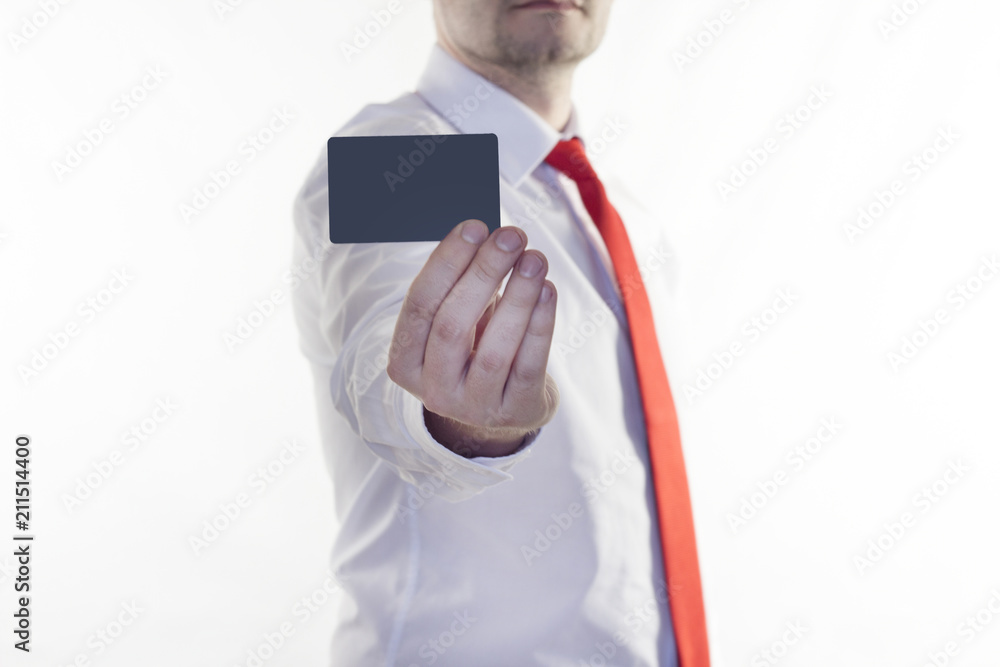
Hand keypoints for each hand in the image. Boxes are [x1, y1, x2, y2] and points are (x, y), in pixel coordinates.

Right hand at [386, 219, 559, 457]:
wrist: (506, 405)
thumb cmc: (476, 348)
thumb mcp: (457, 320)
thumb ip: (460, 283)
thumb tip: (485, 232)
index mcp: (405, 362)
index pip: (419, 306)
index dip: (446, 263)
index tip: (475, 226)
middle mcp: (433, 390)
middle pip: (452, 326)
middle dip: (484, 273)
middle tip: (511, 236)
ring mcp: (474, 408)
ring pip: (493, 350)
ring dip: (517, 297)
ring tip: (535, 259)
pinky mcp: (514, 413)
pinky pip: (528, 365)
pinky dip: (540, 324)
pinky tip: (547, 291)